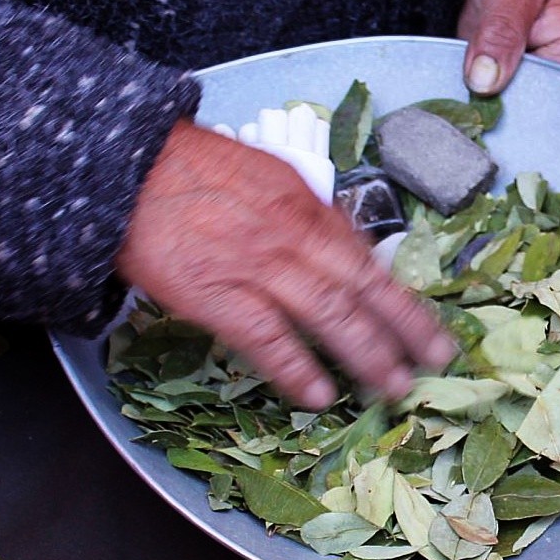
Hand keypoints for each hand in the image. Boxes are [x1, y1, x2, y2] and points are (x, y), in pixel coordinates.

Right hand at [115, 122, 455, 407]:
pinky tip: (320, 393)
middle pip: (361, 287)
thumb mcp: (262, 177)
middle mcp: (291, 235)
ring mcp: (256, 265)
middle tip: (434, 364)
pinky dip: (296, 367)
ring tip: (393, 387)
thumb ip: (301, 215)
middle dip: (403, 329)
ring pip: (328, 312)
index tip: (431, 327)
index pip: (367, 257)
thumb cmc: (186, 170)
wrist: (124, 166)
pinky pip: (266, 337)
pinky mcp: (216, 293)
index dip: (403, 297)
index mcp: (304, 204)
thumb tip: (338, 250)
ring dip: (366, 353)